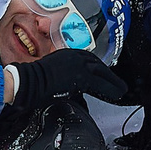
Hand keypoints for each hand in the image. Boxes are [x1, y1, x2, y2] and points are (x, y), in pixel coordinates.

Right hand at [8, 50, 130, 105]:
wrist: (29, 80)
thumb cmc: (34, 78)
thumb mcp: (52, 71)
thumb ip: (64, 75)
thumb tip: (71, 86)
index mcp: (67, 56)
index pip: (89, 60)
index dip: (99, 69)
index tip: (105, 75)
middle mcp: (75, 57)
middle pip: (98, 65)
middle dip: (109, 75)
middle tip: (118, 84)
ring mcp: (79, 65)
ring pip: (102, 73)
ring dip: (112, 82)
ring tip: (121, 90)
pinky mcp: (82, 77)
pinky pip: (100, 83)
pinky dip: (110, 88)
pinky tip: (116, 93)